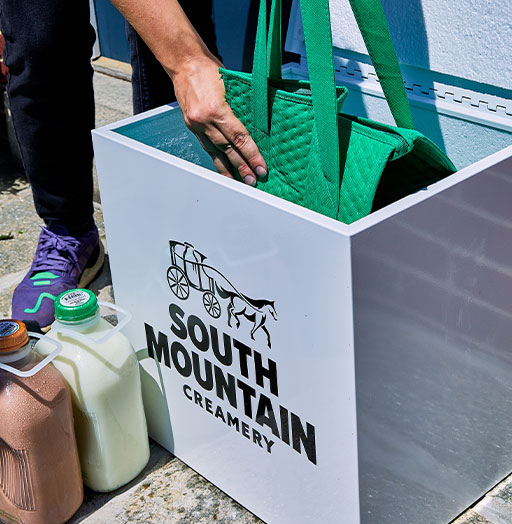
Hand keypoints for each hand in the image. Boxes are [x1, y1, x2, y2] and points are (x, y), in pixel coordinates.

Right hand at [171, 56, 266, 184]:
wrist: (184, 63)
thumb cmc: (210, 70)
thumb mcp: (231, 85)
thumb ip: (241, 107)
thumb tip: (257, 126)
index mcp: (217, 110)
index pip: (239, 138)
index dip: (252, 154)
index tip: (261, 167)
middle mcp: (205, 121)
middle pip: (228, 149)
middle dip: (242, 167)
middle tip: (253, 180)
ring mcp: (196, 125)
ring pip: (215, 152)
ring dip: (228, 168)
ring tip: (238, 181)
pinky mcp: (191, 126)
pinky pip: (206, 146)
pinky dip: (216, 158)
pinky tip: (223, 167)